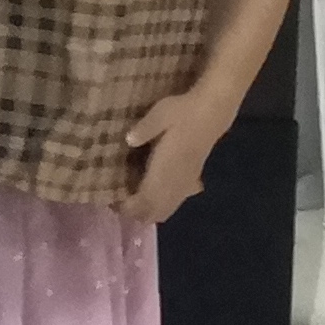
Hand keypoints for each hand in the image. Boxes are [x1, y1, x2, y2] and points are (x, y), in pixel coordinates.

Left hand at [116, 78, 240, 226]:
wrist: (213, 110)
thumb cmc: (183, 111)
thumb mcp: (161, 113)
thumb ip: (144, 129)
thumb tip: (128, 140)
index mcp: (167, 168)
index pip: (147, 200)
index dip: (129, 207)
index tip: (112, 202)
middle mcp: (177, 180)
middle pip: (156, 212)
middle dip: (137, 214)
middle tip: (118, 202)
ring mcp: (186, 181)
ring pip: (168, 209)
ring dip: (150, 211)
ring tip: (131, 200)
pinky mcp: (193, 177)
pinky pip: (177, 201)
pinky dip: (162, 205)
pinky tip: (152, 194)